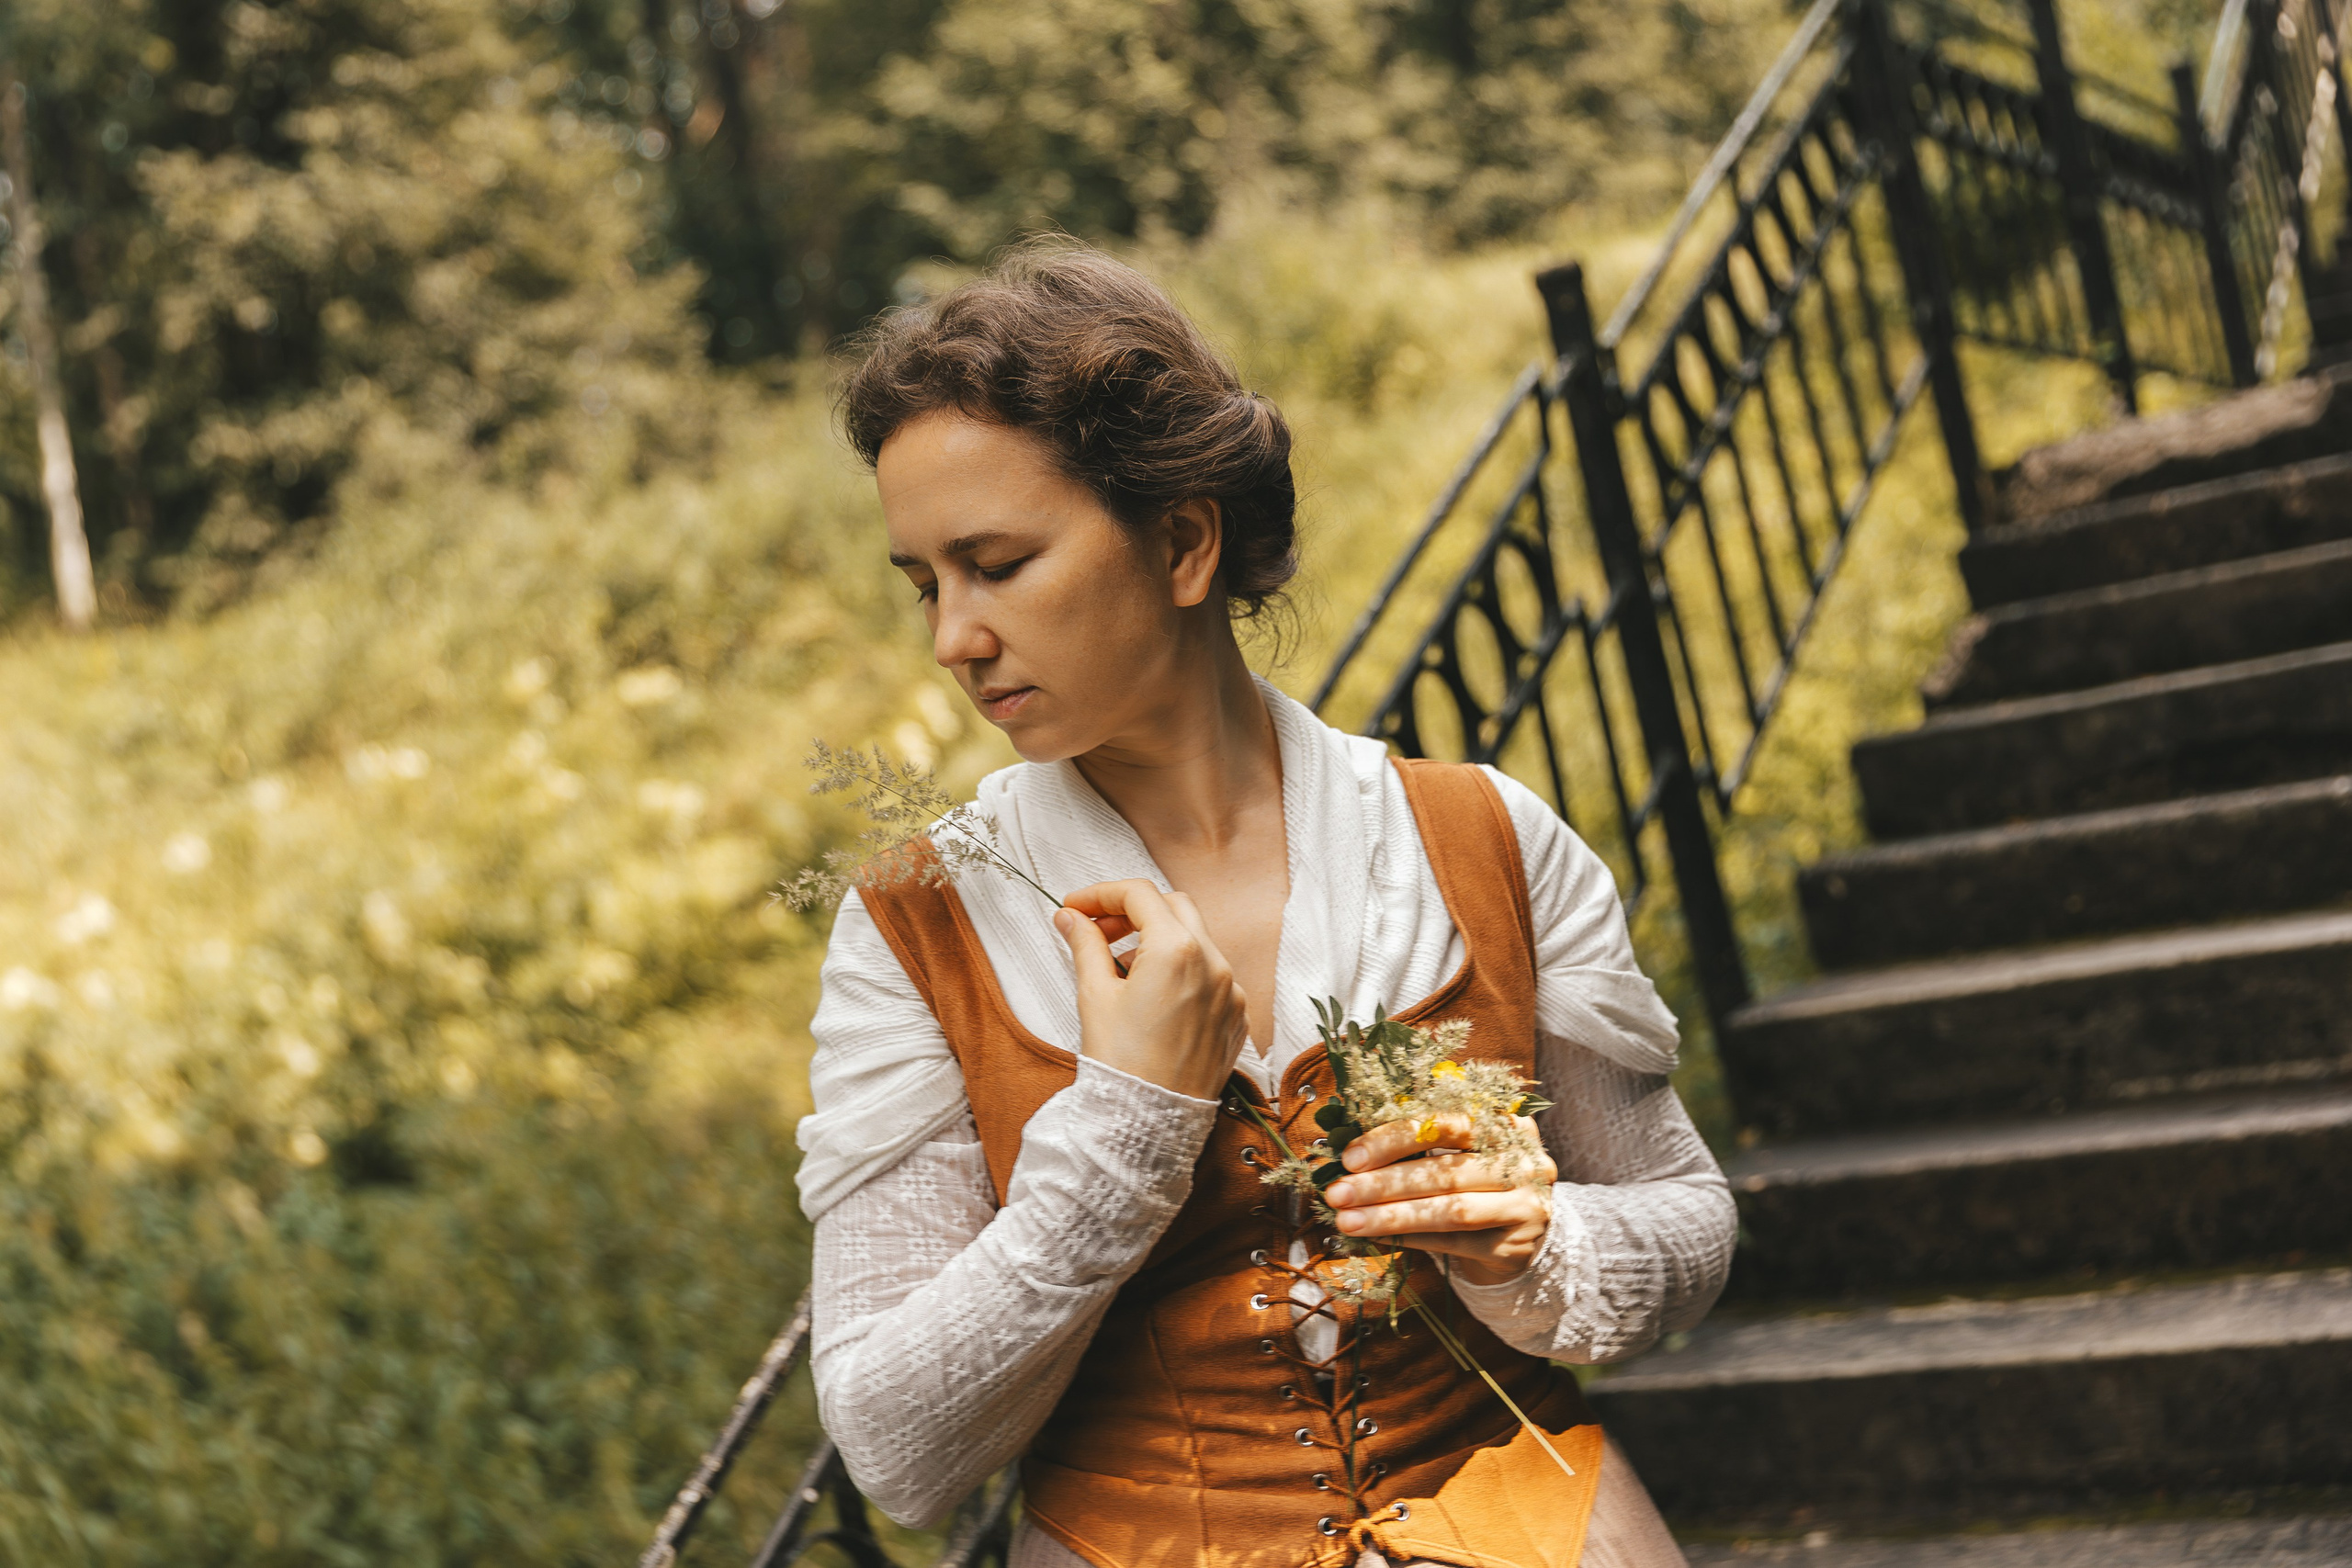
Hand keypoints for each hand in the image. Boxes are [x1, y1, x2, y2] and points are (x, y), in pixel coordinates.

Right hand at [1054, 880, 1249, 1100]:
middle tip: (1099, 932)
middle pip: (1173, 907)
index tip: (1076, 909)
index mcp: (1177, 950)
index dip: (1101, 894)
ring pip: (1197, 941)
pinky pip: (1211, 977)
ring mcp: (1231, 991)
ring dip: (1159, 942)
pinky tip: (1153, 999)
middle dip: (1134, 912)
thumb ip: (1086, 945)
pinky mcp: (1236, 1017)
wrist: (1150, 1122)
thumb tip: (1071, 918)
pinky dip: (1182, 973)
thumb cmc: (1122, 1063)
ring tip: (1123, 972)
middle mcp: (1214, 964)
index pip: (1139, 894)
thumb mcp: (1094, 996)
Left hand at [1321, 1113, 1557, 1286]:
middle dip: (1383, 1183)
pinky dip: (1411, 1238)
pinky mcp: (1515, 1246)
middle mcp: (1525, 1161)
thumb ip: (1420, 1141)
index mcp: (1506, 1122)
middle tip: (1337, 1193)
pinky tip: (1376, 1236)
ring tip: (1348, 1220)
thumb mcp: (1460, 1148)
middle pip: (1445, 1171)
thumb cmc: (1475, 1178)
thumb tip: (1352, 1153)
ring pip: (1450, 1211)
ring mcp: (1525, 1205)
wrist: (1522, 1229)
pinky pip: (1454, 1243)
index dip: (1395, 1138)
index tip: (1351, 1157)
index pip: (1446, 1123)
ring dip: (1392, 1216)